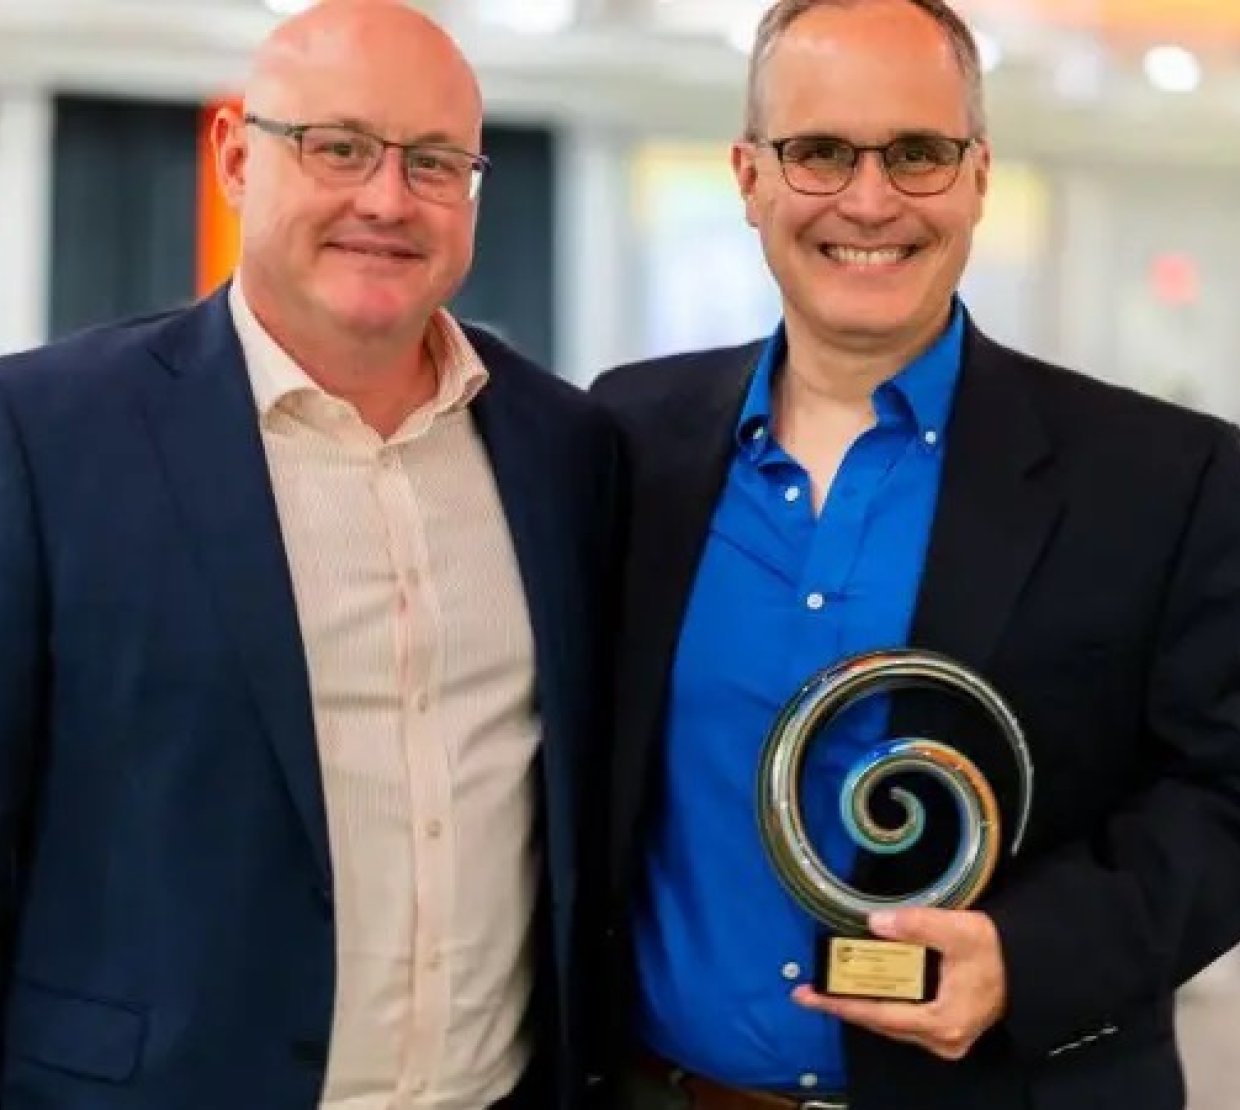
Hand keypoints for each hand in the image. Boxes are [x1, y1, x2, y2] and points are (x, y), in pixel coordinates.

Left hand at [792, 907, 1007, 1060]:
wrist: (1027, 964)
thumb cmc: (995, 950)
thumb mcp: (958, 930)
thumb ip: (916, 925)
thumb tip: (874, 923)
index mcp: (943, 1021)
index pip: (881, 1016)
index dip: (844, 1004)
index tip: (812, 997)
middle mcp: (941, 1038)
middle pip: (881, 1023)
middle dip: (844, 1005)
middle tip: (808, 991)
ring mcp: (943, 1038)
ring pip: (890, 1023)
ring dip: (859, 1004)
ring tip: (826, 988)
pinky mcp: (944, 1028)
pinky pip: (901, 1019)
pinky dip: (879, 1003)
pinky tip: (859, 989)